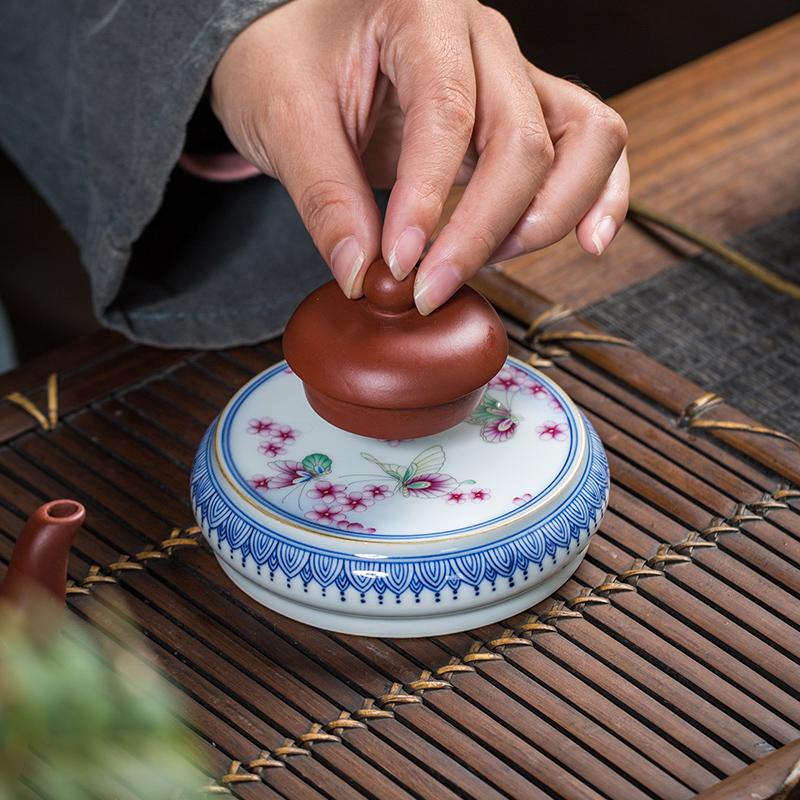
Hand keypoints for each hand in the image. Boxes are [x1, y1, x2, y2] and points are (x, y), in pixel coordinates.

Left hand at [209, 0, 628, 313]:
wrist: (302, 45)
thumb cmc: (290, 64)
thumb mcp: (283, 121)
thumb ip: (325, 197)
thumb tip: (363, 274)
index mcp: (419, 11)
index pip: (447, 114)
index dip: (428, 201)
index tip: (400, 264)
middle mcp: (482, 37)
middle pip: (523, 138)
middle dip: (483, 229)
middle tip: (432, 287)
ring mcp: (514, 73)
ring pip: (584, 138)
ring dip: (547, 216)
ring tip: (490, 262)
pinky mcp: (525, 111)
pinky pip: (591, 144)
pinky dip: (600, 195)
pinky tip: (589, 241)